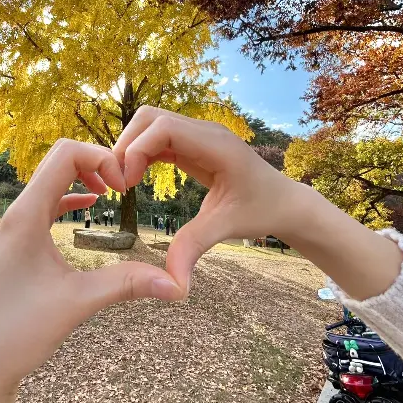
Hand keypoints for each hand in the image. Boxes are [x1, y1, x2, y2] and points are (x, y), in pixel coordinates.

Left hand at [0, 138, 181, 400]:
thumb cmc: (12, 334)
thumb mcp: (76, 304)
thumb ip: (126, 285)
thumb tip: (178, 285)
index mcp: (26, 215)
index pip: (66, 154)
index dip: (102, 158)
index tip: (125, 188)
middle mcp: (17, 214)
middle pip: (59, 161)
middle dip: (96, 162)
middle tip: (126, 185)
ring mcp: (15, 230)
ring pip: (52, 182)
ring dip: (83, 178)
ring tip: (114, 189)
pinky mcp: (17, 246)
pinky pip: (46, 205)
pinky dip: (70, 198)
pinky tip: (90, 206)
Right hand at [113, 106, 299, 293]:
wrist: (283, 202)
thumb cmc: (261, 210)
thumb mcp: (226, 227)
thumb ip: (194, 247)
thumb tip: (173, 285)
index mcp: (215, 144)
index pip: (163, 127)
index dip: (136, 150)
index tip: (127, 184)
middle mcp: (205, 131)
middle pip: (150, 118)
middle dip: (127, 144)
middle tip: (118, 183)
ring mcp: (198, 134)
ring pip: (150, 124)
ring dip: (131, 147)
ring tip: (123, 182)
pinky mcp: (193, 143)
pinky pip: (158, 137)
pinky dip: (141, 152)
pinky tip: (135, 178)